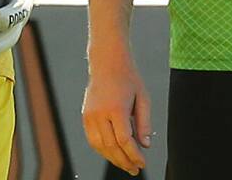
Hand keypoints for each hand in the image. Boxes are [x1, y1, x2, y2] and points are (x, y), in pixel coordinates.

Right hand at [82, 55, 151, 175]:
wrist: (107, 62)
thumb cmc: (128, 79)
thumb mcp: (143, 98)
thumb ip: (144, 123)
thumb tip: (145, 146)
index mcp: (116, 108)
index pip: (124, 140)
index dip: (134, 155)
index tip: (143, 163)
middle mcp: (99, 113)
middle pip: (111, 146)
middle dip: (124, 161)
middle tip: (135, 170)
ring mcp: (90, 115)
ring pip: (100, 146)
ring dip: (113, 158)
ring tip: (126, 165)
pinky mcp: (85, 116)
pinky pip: (92, 139)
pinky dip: (103, 150)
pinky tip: (114, 154)